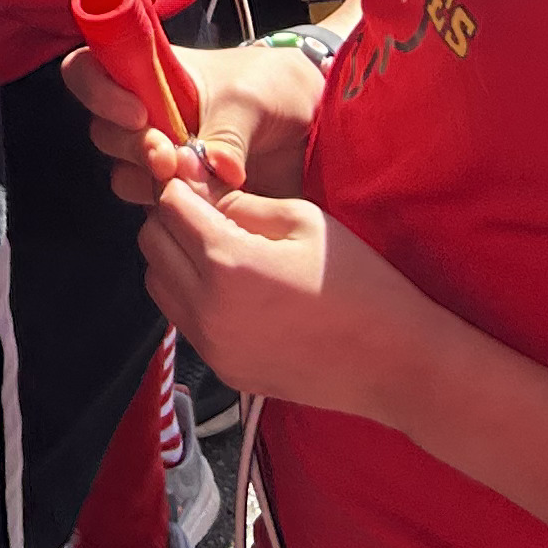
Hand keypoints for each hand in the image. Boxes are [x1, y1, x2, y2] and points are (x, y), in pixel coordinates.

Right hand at [65, 36, 322, 202]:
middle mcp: (148, 114)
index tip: (137, 113)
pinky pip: (158, 207)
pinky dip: (174, 210)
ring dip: (148, 181)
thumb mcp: (252, 98)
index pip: (90, 71)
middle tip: (168, 157)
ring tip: (190, 181)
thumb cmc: (277, 89)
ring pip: (125, 173)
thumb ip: (227, 133)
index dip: (98, 92)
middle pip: (104, 132)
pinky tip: (205, 204)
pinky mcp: (187, 192)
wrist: (317, 121)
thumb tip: (212, 172)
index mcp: (153, 75)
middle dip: (131, 148)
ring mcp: (166, 155)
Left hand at [139, 179, 447, 426]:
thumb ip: (241, 203)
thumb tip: (201, 187)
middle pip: (152, 244)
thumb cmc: (359, 284)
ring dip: (174, 259)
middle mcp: (208, 309)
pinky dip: (191, 297)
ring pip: (158, 284)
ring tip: (219, 249)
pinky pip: (183, 321)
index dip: (182, 184)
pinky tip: (234, 288)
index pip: (169, 205)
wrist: (395, 363)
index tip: (200, 178)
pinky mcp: (223, 369)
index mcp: (227, 263)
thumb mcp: (302, 221)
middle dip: (171, 219)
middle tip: (207, 210)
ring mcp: (213, 346)